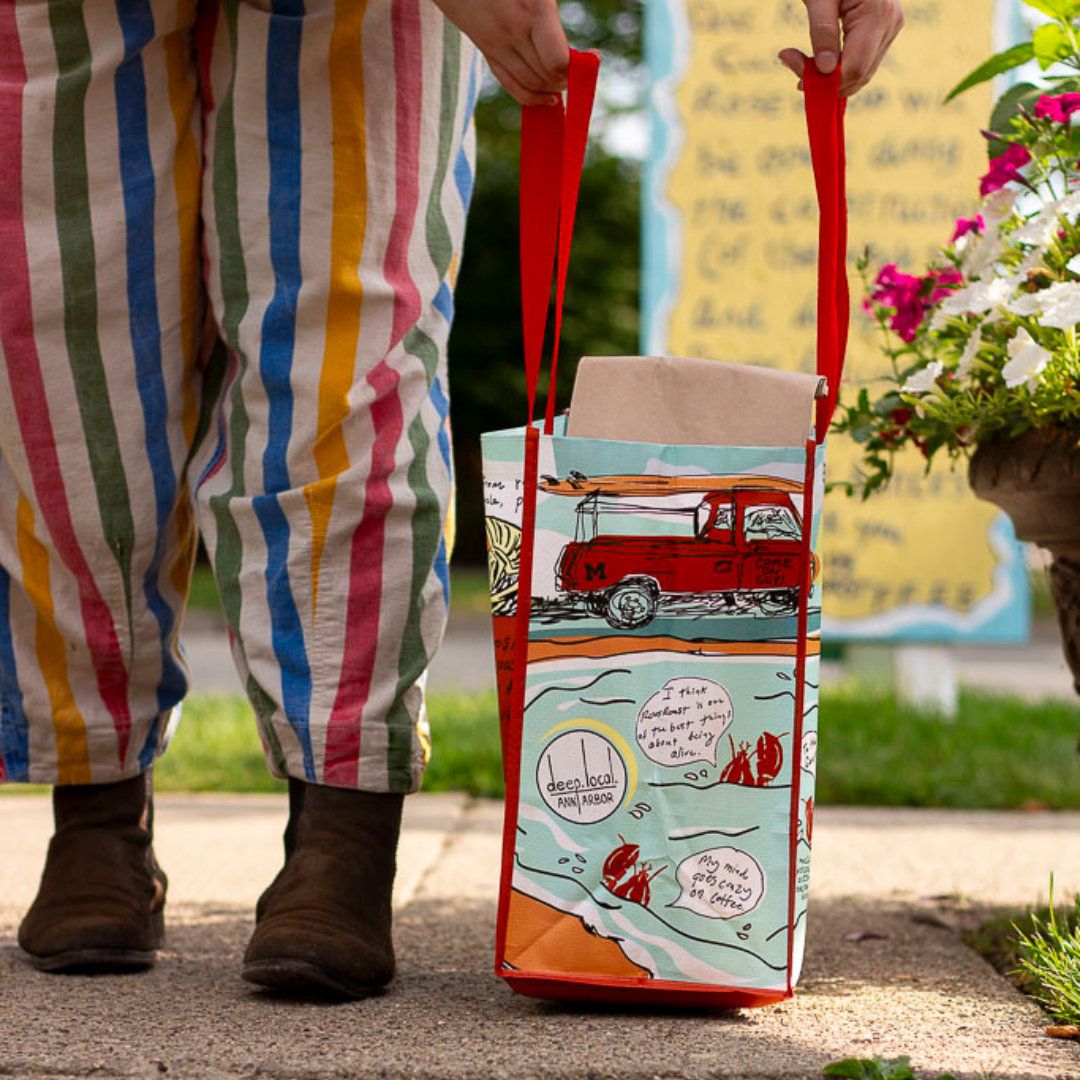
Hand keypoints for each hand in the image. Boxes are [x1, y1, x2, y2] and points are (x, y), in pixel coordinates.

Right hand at [430, 0, 568, 106]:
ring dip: (553, 88)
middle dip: (567, 78)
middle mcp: (513, 33)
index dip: (577, 67)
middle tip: (579, 69)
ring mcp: (498, 46)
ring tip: (566, 81)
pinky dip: (533, 98)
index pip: (558, 61)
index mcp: (532, 10)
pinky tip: (549, 99)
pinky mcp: (488, 53)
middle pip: (548, 76)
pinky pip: (512, 86)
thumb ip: (552, 11)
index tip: (593, 57)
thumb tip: (581, 47)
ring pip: (532, 85)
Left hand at [779, 0, 903, 97]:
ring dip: (829, 75)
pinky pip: (862, 60)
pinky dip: (838, 65)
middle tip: (791, 63)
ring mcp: (891, 26)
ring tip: (798, 58)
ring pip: (861, 72)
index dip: (826, 82)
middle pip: (859, 75)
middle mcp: (891, 23)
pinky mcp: (886, 28)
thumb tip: (825, 70)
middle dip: (825, 80)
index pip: (855, 69)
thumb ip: (822, 32)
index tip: (796, 76)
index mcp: (877, 13)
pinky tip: (817, 56)